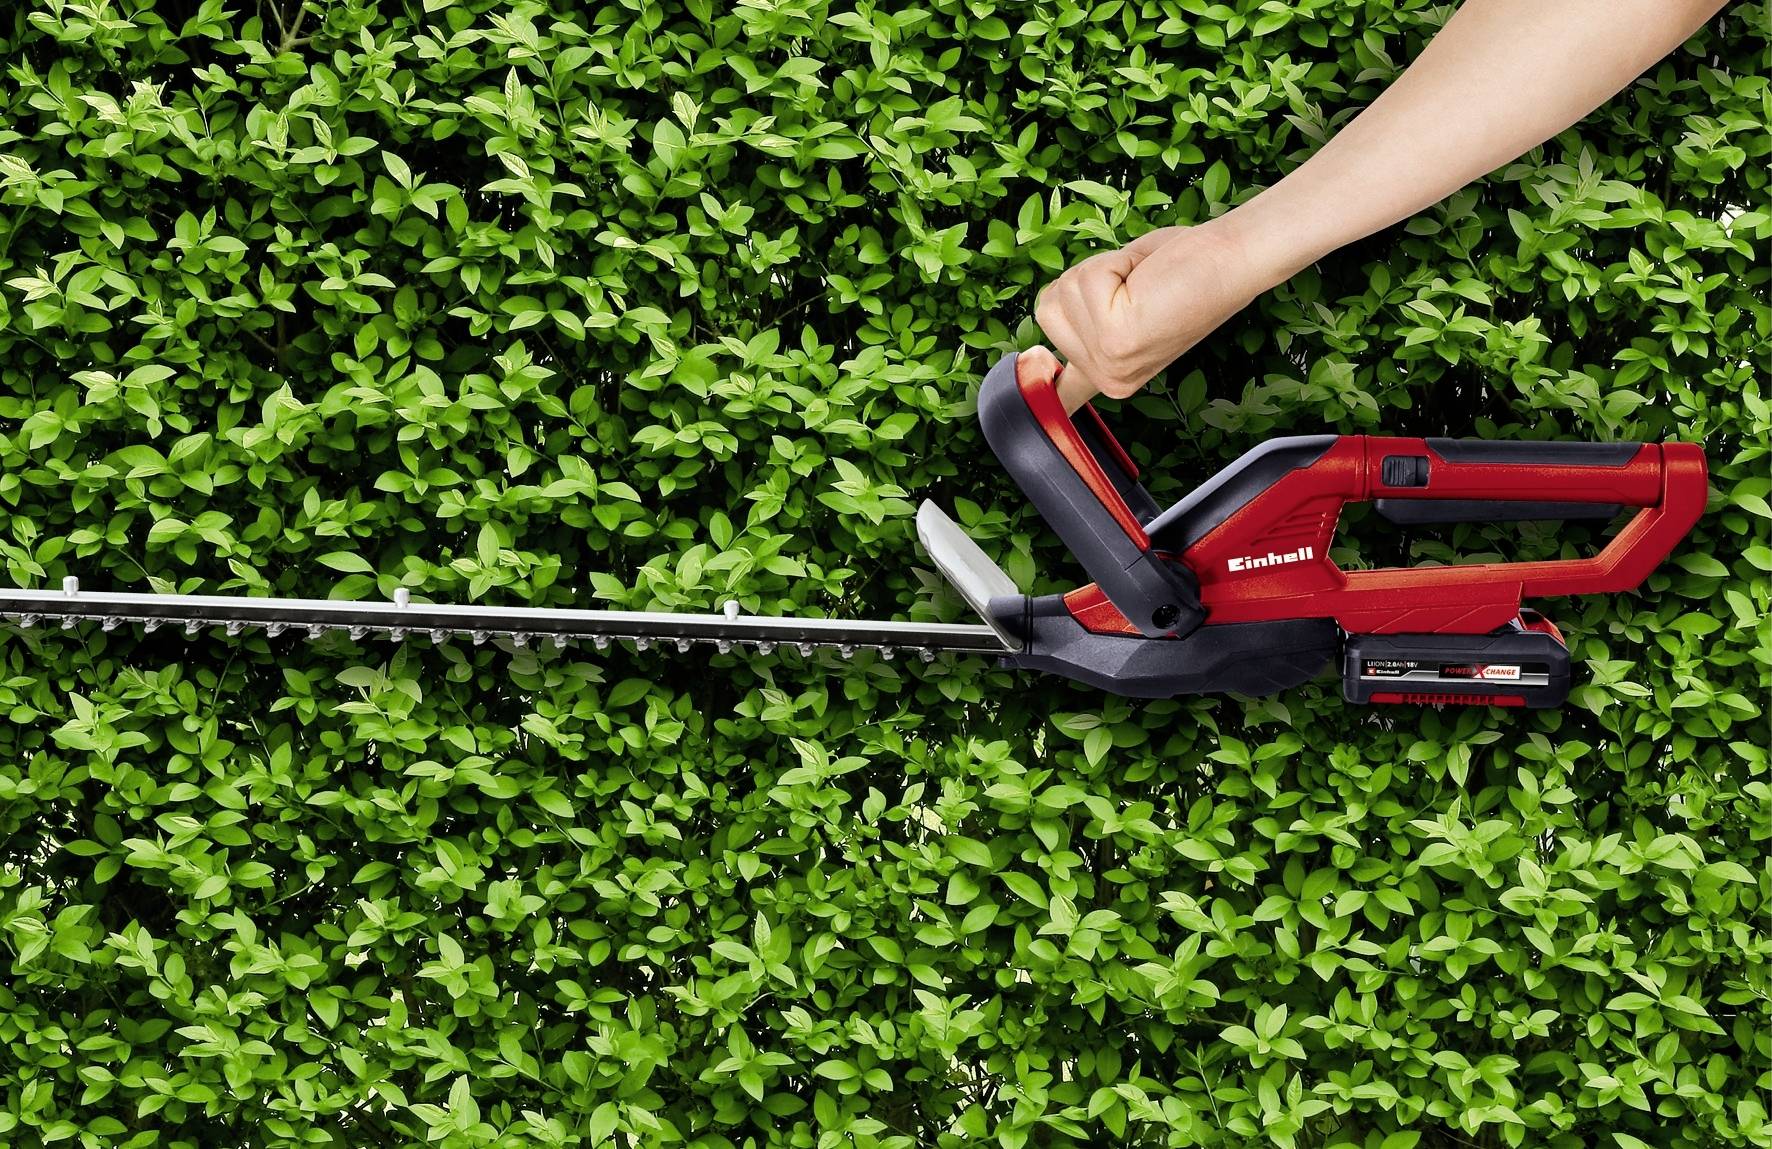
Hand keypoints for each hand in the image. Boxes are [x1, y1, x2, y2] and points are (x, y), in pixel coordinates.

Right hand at [1034, 222, 1254, 412]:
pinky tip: (1143, 280)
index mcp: (1112, 375)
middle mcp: (1109, 379)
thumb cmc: (1187, 273)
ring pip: (1062, 292)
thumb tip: (1042, 348)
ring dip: (1100, 272)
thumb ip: (1087, 332)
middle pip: (1048, 311)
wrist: (1231, 261)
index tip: (1034, 397)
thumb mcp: (1125, 309)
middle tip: (1137, 288)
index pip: (1063, 395)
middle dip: (1087, 283)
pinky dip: (1111, 265)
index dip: (1041, 388)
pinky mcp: (1115, 339)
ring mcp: (1110, 363)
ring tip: (1142, 283)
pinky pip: (1082, 280)